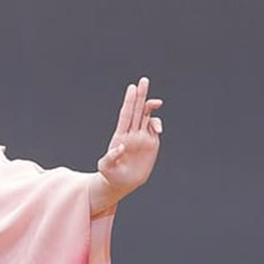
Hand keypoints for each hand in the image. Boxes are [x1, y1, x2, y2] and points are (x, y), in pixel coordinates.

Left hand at [96, 77, 162, 202]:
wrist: (122, 183)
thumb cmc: (110, 175)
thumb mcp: (105, 168)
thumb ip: (110, 157)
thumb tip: (120, 147)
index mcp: (120, 136)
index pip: (126, 114)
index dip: (129, 101)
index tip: (132, 88)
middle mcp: (131, 133)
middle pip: (137, 110)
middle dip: (141, 95)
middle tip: (144, 80)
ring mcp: (141, 137)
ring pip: (147, 117)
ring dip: (150, 106)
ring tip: (157, 101)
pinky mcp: (150, 144)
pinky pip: (154, 129)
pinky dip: (157, 124)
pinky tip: (158, 128)